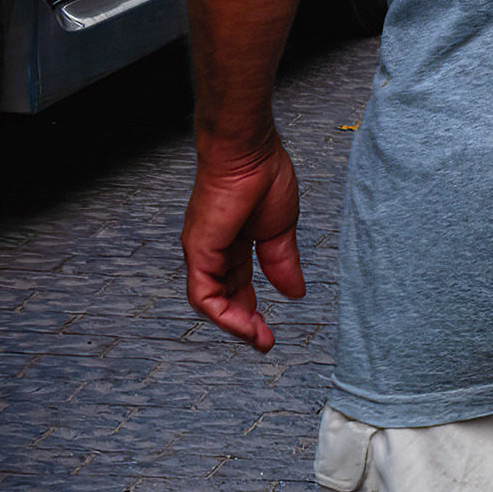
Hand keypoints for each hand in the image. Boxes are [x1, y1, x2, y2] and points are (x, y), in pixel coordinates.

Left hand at [184, 131, 304, 351]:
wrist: (248, 150)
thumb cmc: (262, 174)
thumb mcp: (279, 230)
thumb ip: (282, 262)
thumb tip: (294, 293)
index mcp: (232, 242)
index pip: (237, 285)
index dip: (251, 310)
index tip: (269, 332)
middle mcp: (212, 249)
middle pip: (223, 297)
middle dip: (244, 323)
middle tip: (264, 341)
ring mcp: (202, 250)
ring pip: (209, 301)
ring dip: (234, 324)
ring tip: (258, 338)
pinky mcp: (198, 250)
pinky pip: (203, 295)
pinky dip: (222, 315)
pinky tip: (245, 326)